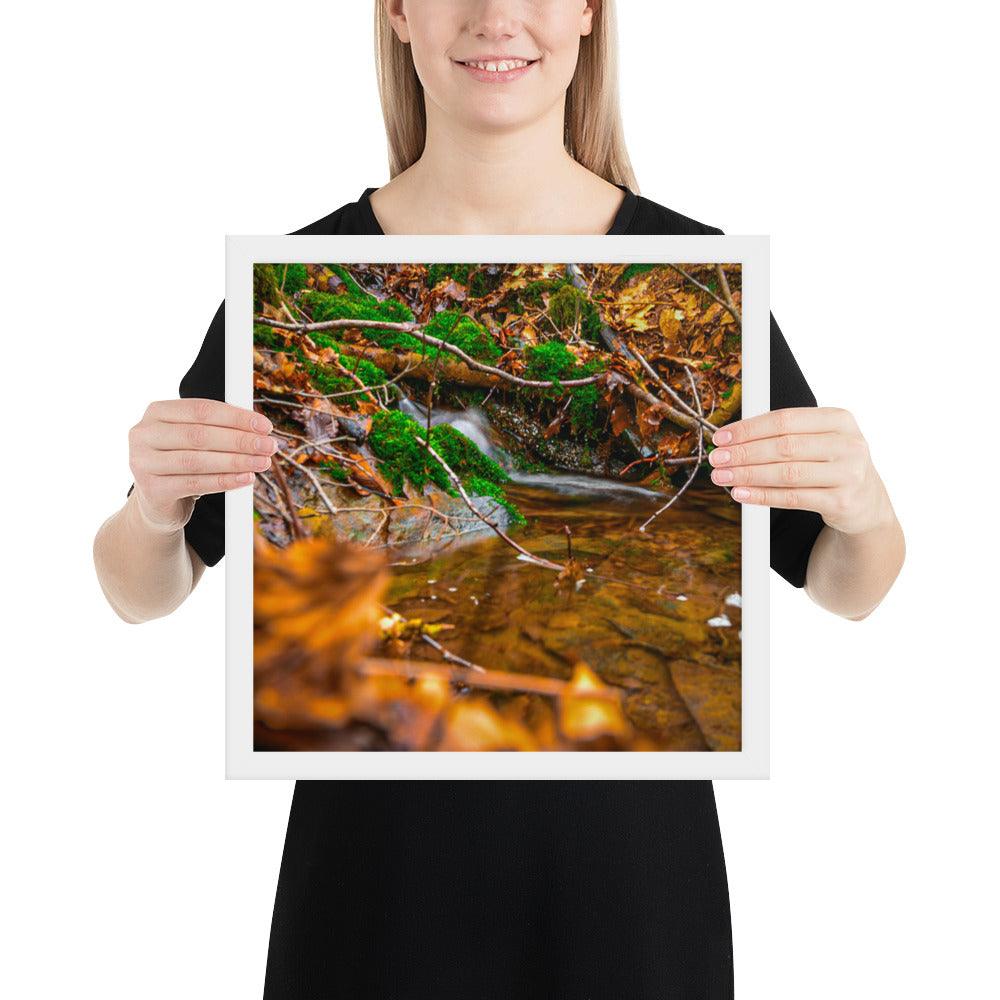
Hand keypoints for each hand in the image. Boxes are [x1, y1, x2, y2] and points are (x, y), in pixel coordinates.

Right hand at [129, 398, 276, 524]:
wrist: (157, 501)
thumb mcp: (195, 439)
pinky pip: (195, 484)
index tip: (264, 426)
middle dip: (240, 440)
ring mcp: (143, 462)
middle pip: (200, 435)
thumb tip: (260, 429)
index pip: (201, 410)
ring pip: (197, 460)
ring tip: (262, 463)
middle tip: (269, 446)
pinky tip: (246, 478)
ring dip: (236, 461)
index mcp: (157, 412)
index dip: (236, 417)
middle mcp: (144, 434)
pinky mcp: (151, 489)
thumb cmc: (182, 461)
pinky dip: (224, 481)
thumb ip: (221, 428)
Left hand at [707, 406, 889, 535]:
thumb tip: (733, 438)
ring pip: (786, 473)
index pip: (785, 420)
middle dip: (743, 453)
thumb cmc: (832, 465)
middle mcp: (848, 444)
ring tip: (722, 476)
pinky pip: (793, 498)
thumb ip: (785, 434)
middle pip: (783, 446)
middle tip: (717, 458)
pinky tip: (741, 493)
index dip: (749, 428)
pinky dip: (762, 495)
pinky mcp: (842, 502)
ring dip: (747, 475)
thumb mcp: (819, 440)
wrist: (866, 503)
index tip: (722, 437)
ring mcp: (848, 474)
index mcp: (840, 419)